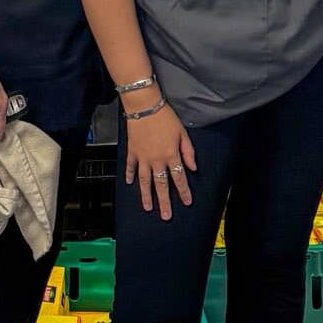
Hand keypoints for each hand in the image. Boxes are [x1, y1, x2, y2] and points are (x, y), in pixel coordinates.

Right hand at [123, 96, 196, 219]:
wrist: (144, 106)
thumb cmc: (165, 117)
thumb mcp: (182, 132)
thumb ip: (188, 151)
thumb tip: (193, 168)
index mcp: (171, 155)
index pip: (179, 177)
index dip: (184, 191)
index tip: (187, 202)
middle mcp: (156, 160)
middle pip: (161, 184)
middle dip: (165, 201)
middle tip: (166, 216)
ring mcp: (142, 157)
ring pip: (145, 181)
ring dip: (146, 195)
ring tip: (148, 207)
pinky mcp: (132, 151)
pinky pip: (130, 166)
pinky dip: (129, 174)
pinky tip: (129, 183)